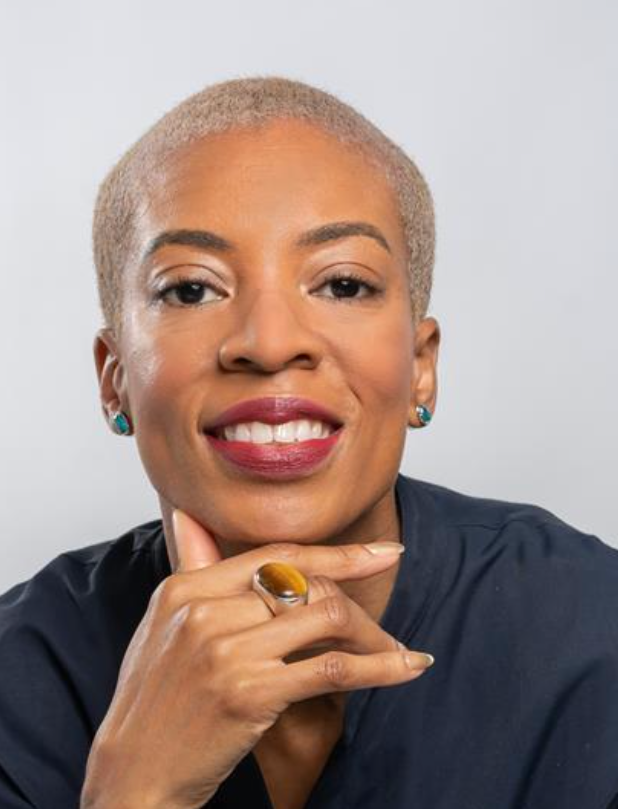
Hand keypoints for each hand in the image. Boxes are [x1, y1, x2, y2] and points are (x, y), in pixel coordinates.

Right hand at [80, 510, 433, 808]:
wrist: (133, 773)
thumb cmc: (153, 699)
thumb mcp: (161, 624)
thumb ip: (189, 568)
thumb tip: (188, 515)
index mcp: (185, 588)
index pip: (276, 557)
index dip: (337, 553)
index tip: (383, 553)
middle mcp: (205, 612)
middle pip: (306, 586)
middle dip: (356, 606)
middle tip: (382, 631)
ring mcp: (227, 652)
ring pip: (326, 618)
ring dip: (372, 636)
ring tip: (393, 651)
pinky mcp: (250, 693)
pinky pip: (332, 668)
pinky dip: (380, 667)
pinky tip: (408, 665)